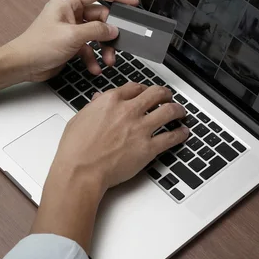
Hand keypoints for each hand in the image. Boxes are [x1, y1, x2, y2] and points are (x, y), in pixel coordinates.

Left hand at [6, 0, 137, 81]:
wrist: (23, 65)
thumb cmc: (38, 46)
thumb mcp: (73, 36)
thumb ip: (97, 31)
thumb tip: (113, 30)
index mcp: (68, 1)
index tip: (132, 3)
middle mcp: (71, 12)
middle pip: (101, 17)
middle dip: (110, 34)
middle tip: (117, 44)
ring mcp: (72, 27)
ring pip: (97, 34)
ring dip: (104, 48)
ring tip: (108, 60)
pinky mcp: (72, 42)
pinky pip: (90, 47)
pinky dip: (94, 57)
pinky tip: (95, 67)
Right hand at [53, 82, 188, 189]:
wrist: (80, 171)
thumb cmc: (76, 150)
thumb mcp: (79, 119)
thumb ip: (93, 107)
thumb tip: (98, 100)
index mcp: (111, 101)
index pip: (135, 87)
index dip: (144, 89)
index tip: (147, 92)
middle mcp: (128, 111)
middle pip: (156, 94)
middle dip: (165, 94)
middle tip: (168, 97)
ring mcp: (140, 128)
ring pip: (169, 111)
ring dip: (178, 110)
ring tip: (181, 112)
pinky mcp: (148, 147)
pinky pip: (171, 137)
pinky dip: (180, 134)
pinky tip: (183, 132)